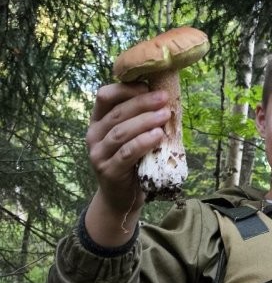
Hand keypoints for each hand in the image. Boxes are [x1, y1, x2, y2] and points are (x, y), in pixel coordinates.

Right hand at [84, 83, 169, 243]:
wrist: (122, 197)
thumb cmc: (132, 160)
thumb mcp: (133, 136)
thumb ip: (140, 118)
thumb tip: (166, 97)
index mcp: (98, 120)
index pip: (105, 96)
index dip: (126, 89)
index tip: (149, 86)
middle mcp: (94, 135)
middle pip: (117, 112)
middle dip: (142, 103)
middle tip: (164, 98)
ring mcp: (98, 154)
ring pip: (121, 132)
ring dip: (145, 121)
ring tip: (165, 115)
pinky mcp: (108, 170)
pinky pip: (126, 153)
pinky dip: (143, 142)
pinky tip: (158, 135)